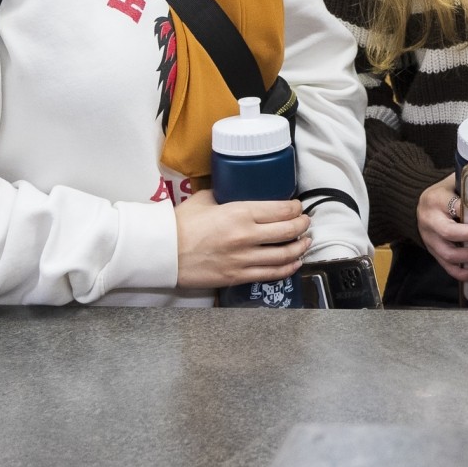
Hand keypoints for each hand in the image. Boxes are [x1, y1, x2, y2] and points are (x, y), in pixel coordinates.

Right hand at [173, 190, 310, 288]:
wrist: (162, 253)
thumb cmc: (180, 224)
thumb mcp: (205, 199)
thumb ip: (225, 194)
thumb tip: (236, 190)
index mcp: (240, 213)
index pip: (281, 210)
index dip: (295, 208)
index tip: (297, 207)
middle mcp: (246, 236)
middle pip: (289, 231)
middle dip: (302, 225)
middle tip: (305, 222)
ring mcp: (243, 259)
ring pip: (284, 254)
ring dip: (300, 247)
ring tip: (305, 242)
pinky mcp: (237, 276)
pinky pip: (271, 274)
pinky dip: (288, 268)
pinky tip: (295, 263)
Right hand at [416, 174, 467, 282]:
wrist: (420, 205)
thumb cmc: (443, 193)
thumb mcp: (452, 183)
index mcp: (435, 200)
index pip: (455, 206)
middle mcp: (429, 221)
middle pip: (449, 233)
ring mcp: (429, 239)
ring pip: (448, 253)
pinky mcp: (433, 252)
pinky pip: (446, 266)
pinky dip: (461, 273)